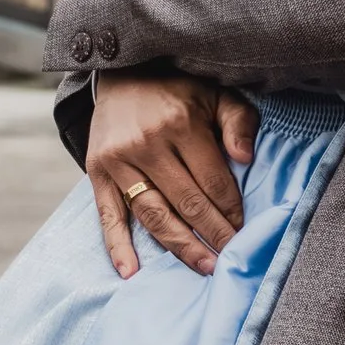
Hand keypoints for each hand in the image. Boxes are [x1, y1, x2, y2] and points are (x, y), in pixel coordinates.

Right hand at [87, 73, 260, 278]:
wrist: (123, 73)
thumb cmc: (178, 89)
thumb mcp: (216, 94)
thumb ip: (238, 122)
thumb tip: (246, 158)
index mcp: (181, 124)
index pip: (213, 181)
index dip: (231, 210)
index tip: (244, 230)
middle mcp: (148, 144)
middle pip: (187, 202)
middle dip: (213, 234)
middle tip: (231, 260)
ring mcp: (119, 160)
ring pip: (153, 214)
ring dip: (180, 246)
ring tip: (203, 267)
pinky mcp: (98, 172)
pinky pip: (108, 215)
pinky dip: (118, 246)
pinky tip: (130, 272)